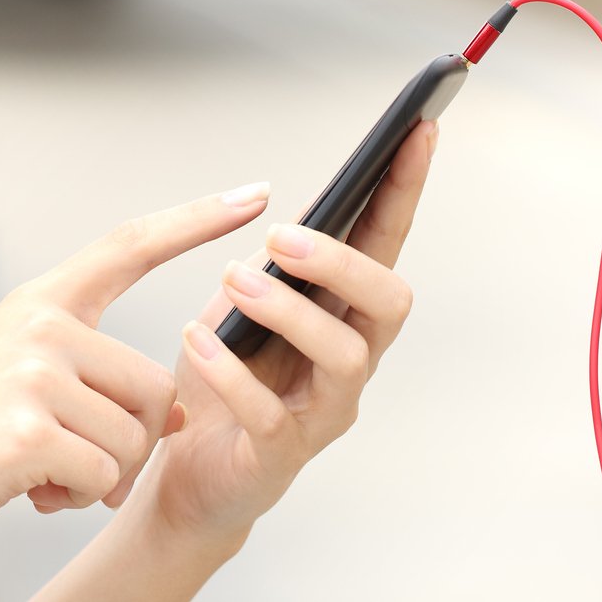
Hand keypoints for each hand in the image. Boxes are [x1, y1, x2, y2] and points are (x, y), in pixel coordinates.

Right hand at [0, 183, 270, 563]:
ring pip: (136, 439)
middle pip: (156, 388)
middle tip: (66, 464)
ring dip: (101, 478)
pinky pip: (105, 476)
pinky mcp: (32, 429)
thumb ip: (90, 379)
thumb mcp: (16, 385)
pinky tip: (24, 490)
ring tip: (37, 475)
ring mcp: (35, 372)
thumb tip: (179, 412)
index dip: (197, 220)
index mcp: (38, 304)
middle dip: (130, 443)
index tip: (254, 193)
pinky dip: (75, 500)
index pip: (131, 246)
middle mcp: (41, 325)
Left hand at [141, 117, 437, 541]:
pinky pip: (272, 415)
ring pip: (345, 355)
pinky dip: (232, 372)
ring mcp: (323, 411)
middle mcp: (350, 360)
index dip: (405, 187)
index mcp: (344, 312)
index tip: (418, 129)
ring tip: (232, 282)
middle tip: (282, 238)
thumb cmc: (219, 380)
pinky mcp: (282, 455)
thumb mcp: (239, 304)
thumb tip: (282, 212)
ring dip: (288, 310)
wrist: (184, 472)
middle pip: (389, 301)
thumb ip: (269, 264)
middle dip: (342, 262)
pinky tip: (197, 341)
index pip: (387, 241)